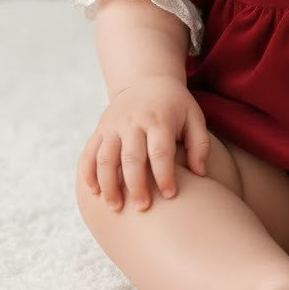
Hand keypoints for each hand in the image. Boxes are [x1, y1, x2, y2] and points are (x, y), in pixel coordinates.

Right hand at [78, 75, 210, 211]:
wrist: (148, 81)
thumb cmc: (176, 106)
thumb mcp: (194, 117)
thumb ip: (200, 144)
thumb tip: (200, 174)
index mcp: (159, 119)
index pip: (160, 151)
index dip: (164, 175)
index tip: (169, 195)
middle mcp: (133, 121)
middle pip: (131, 157)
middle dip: (135, 185)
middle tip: (142, 208)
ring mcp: (113, 125)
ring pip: (105, 158)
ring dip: (108, 184)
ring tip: (116, 207)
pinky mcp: (100, 129)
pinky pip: (88, 153)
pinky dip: (88, 173)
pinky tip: (93, 193)